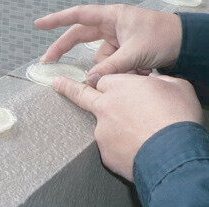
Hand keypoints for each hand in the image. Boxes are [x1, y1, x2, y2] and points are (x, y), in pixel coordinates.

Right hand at [35, 4, 181, 85]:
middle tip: (48, 60)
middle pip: (80, 36)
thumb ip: (111, 67)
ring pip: (99, 55)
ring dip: (111, 67)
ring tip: (136, 68)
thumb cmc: (163, 35)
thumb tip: (90, 81)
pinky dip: (120, 69)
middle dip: (65, 48)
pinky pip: (112, 61)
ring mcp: (116, 36)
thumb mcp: (135, 52)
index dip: (56, 20)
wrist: (186, 41)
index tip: (39, 24)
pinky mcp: (123, 48)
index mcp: (111, 16)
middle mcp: (110, 24)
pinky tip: (141, 70)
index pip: (77, 15)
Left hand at [53, 73, 202, 180]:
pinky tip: (136, 150)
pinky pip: (111, 148)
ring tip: (136, 135)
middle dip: (66, 87)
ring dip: (113, 129)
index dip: (111, 84)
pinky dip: (121, 149)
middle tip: (56, 83)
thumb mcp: (176, 87)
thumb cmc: (175, 118)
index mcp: (119, 85)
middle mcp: (105, 105)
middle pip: (81, 93)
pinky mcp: (105, 152)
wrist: (173, 153)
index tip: (114, 87)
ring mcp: (102, 130)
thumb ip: (160, 81)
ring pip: (102, 126)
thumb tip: (157, 82)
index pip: (105, 80)